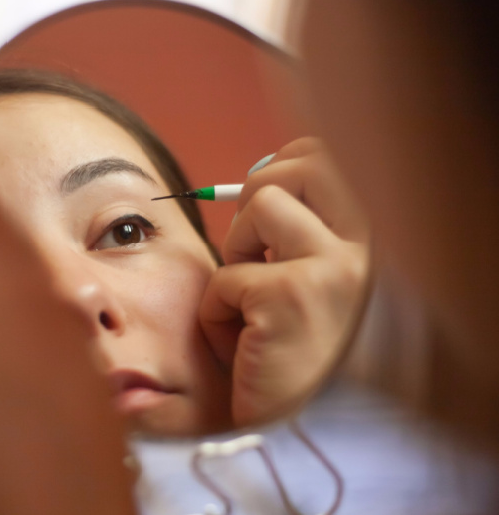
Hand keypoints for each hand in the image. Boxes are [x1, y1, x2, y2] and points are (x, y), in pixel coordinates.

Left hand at [199, 137, 370, 426]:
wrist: (295, 427)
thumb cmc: (289, 350)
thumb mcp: (306, 277)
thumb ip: (296, 226)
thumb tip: (265, 171)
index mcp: (368, 241)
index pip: (326, 158)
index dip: (282, 170)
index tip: (263, 211)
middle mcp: (364, 249)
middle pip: (302, 162)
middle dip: (256, 195)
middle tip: (251, 250)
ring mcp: (333, 270)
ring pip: (262, 204)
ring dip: (238, 251)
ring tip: (248, 301)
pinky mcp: (291, 299)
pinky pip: (227, 276)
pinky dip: (217, 310)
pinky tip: (241, 343)